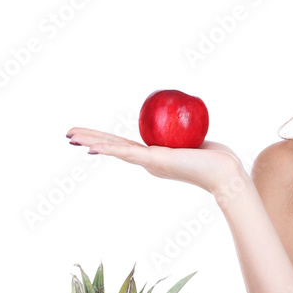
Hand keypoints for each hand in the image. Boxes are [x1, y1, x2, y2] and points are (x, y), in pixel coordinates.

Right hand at [66, 127, 247, 206]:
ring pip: (114, 149)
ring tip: (71, 137)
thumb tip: (186, 120)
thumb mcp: (195, 141)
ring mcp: (149, 162)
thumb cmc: (216, 157)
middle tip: (68, 135)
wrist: (225, 172)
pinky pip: (127, 152)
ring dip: (91, 142)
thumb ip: (186, 133)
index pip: (125, 147)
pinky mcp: (154, 161)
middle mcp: (149, 162)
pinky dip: (108, 148)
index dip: (106, 141)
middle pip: (114, 147)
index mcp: (155, 157)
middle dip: (90, 140)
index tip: (90, 140)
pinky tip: (92, 145)